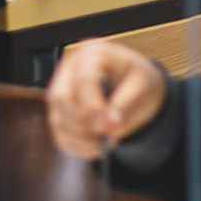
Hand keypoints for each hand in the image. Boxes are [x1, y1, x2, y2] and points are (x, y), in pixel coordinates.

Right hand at [48, 38, 166, 159]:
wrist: (136, 86)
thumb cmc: (138, 79)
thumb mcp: (143, 86)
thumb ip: (124, 106)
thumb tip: (107, 127)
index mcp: (92, 54)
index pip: (83, 80)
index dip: (93, 106)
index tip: (108, 126)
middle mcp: (70, 70)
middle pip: (61, 99)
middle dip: (84, 122)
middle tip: (108, 134)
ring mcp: (61, 91)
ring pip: (58, 119)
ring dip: (82, 138)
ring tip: (106, 141)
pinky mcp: (60, 112)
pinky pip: (60, 135)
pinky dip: (78, 146)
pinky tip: (97, 145)